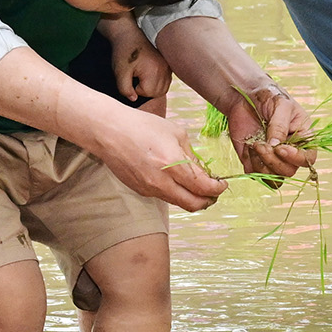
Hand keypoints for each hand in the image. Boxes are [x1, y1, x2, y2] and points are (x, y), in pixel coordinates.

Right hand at [93, 107, 229, 211]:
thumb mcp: (176, 134)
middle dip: (208, 200)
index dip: (217, 189)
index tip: (222, 185)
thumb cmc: (143, 126)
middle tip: (213, 192)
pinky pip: (163, 196)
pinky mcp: (139, 190)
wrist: (109, 132)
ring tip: (196, 185)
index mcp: (173, 165)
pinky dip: (175, 192)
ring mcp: (149, 189)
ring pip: (178, 202)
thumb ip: (191, 156)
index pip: (203, 187)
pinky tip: (175, 180)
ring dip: (191, 197)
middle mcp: (161, 182)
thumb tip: (203, 172)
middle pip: (193, 204)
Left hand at [105, 18, 171, 106]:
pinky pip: (167, 81)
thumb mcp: (119, 72)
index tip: (130, 78)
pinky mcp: (169, 65)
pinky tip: (148, 74)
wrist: (130, 34)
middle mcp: (164, 69)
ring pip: (164, 88)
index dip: (136, 89)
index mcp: (153, 70)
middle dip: (146, 90)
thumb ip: (125, 89)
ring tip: (142, 77)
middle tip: (135, 79)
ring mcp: (168, 67)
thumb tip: (134, 99)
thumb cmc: (124, 52)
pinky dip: (158, 82)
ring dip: (153, 87)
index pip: (148, 92)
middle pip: (158, 92)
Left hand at [225, 83, 315, 179]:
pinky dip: (251, 164)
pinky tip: (249, 147)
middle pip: (289, 171)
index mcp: (303, 138)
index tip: (280, 148)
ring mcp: (273, 158)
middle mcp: (290, 152)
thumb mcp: (280, 105)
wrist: (245, 96)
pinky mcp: (256, 161)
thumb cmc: (269, 96)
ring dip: (262, 164)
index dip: (296, 158)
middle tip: (261, 144)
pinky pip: (256, 174)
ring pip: (273, 178)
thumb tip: (276, 146)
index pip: (308, 158)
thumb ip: (279, 126)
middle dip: (273, 161)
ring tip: (255, 145)